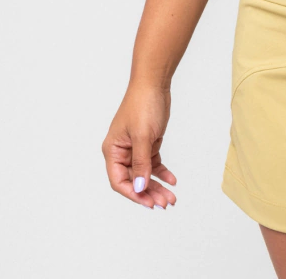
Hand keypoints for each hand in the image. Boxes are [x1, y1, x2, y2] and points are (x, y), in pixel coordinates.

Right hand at [102, 85, 176, 208]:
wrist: (154, 84)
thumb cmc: (143, 105)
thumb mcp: (143, 136)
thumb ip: (141, 164)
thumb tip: (139, 187)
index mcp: (113, 150)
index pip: (119, 181)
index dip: (133, 194)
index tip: (149, 203)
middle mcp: (122, 152)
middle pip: (133, 181)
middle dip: (149, 193)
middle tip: (165, 203)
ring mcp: (135, 148)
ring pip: (145, 174)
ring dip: (157, 186)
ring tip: (171, 197)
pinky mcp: (147, 143)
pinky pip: (153, 164)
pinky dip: (162, 173)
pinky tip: (172, 180)